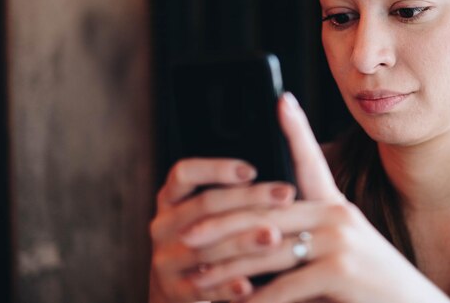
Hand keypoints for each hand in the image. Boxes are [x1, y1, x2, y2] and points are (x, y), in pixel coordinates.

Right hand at [149, 157, 295, 301]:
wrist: (180, 286)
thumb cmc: (208, 236)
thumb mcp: (208, 211)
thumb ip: (232, 190)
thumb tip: (274, 159)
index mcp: (171, 199)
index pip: (184, 173)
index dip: (216, 169)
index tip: (252, 170)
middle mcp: (164, 226)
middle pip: (204, 205)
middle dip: (249, 198)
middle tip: (285, 195)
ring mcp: (166, 260)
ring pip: (206, 247)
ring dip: (243, 241)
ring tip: (275, 236)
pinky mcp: (175, 292)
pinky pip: (203, 288)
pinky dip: (227, 287)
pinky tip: (250, 284)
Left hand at [181, 93, 449, 302]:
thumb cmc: (367, 281)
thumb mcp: (341, 248)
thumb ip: (307, 235)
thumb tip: (264, 233)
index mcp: (335, 204)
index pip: (312, 159)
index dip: (297, 128)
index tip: (281, 99)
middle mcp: (337, 215)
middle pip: (266, 213)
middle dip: (221, 225)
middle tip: (186, 235)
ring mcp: (340, 241)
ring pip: (267, 251)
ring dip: (227, 270)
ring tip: (197, 281)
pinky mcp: (340, 272)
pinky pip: (284, 286)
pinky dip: (255, 300)